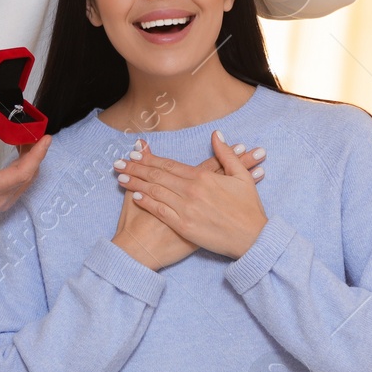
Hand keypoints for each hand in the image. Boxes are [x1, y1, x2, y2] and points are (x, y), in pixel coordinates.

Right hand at [0, 113, 51, 217]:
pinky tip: (21, 152)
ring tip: (26, 139)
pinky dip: (25, 166)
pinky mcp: (1, 202)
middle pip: (28, 175)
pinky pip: (20, 183)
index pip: (22, 172)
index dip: (37, 155)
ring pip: (26, 180)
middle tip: (34, 132)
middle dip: (35, 153)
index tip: (45, 139)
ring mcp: (1, 203)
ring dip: (31, 159)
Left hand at [117, 132, 267, 258]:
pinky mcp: (184, 226)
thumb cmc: (248, 208)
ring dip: (136, 183)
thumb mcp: (241, 176)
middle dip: (136, 168)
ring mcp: (186, 209)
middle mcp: (191, 191)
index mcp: (202, 177)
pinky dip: (147, 203)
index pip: (169, 164)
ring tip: (120, 177)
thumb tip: (216, 134)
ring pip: (155, 192)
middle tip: (118, 163)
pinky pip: (161, 211)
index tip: (134, 153)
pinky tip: (136, 196)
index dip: (149, 158)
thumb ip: (226, 154)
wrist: (253, 238)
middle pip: (157, 176)